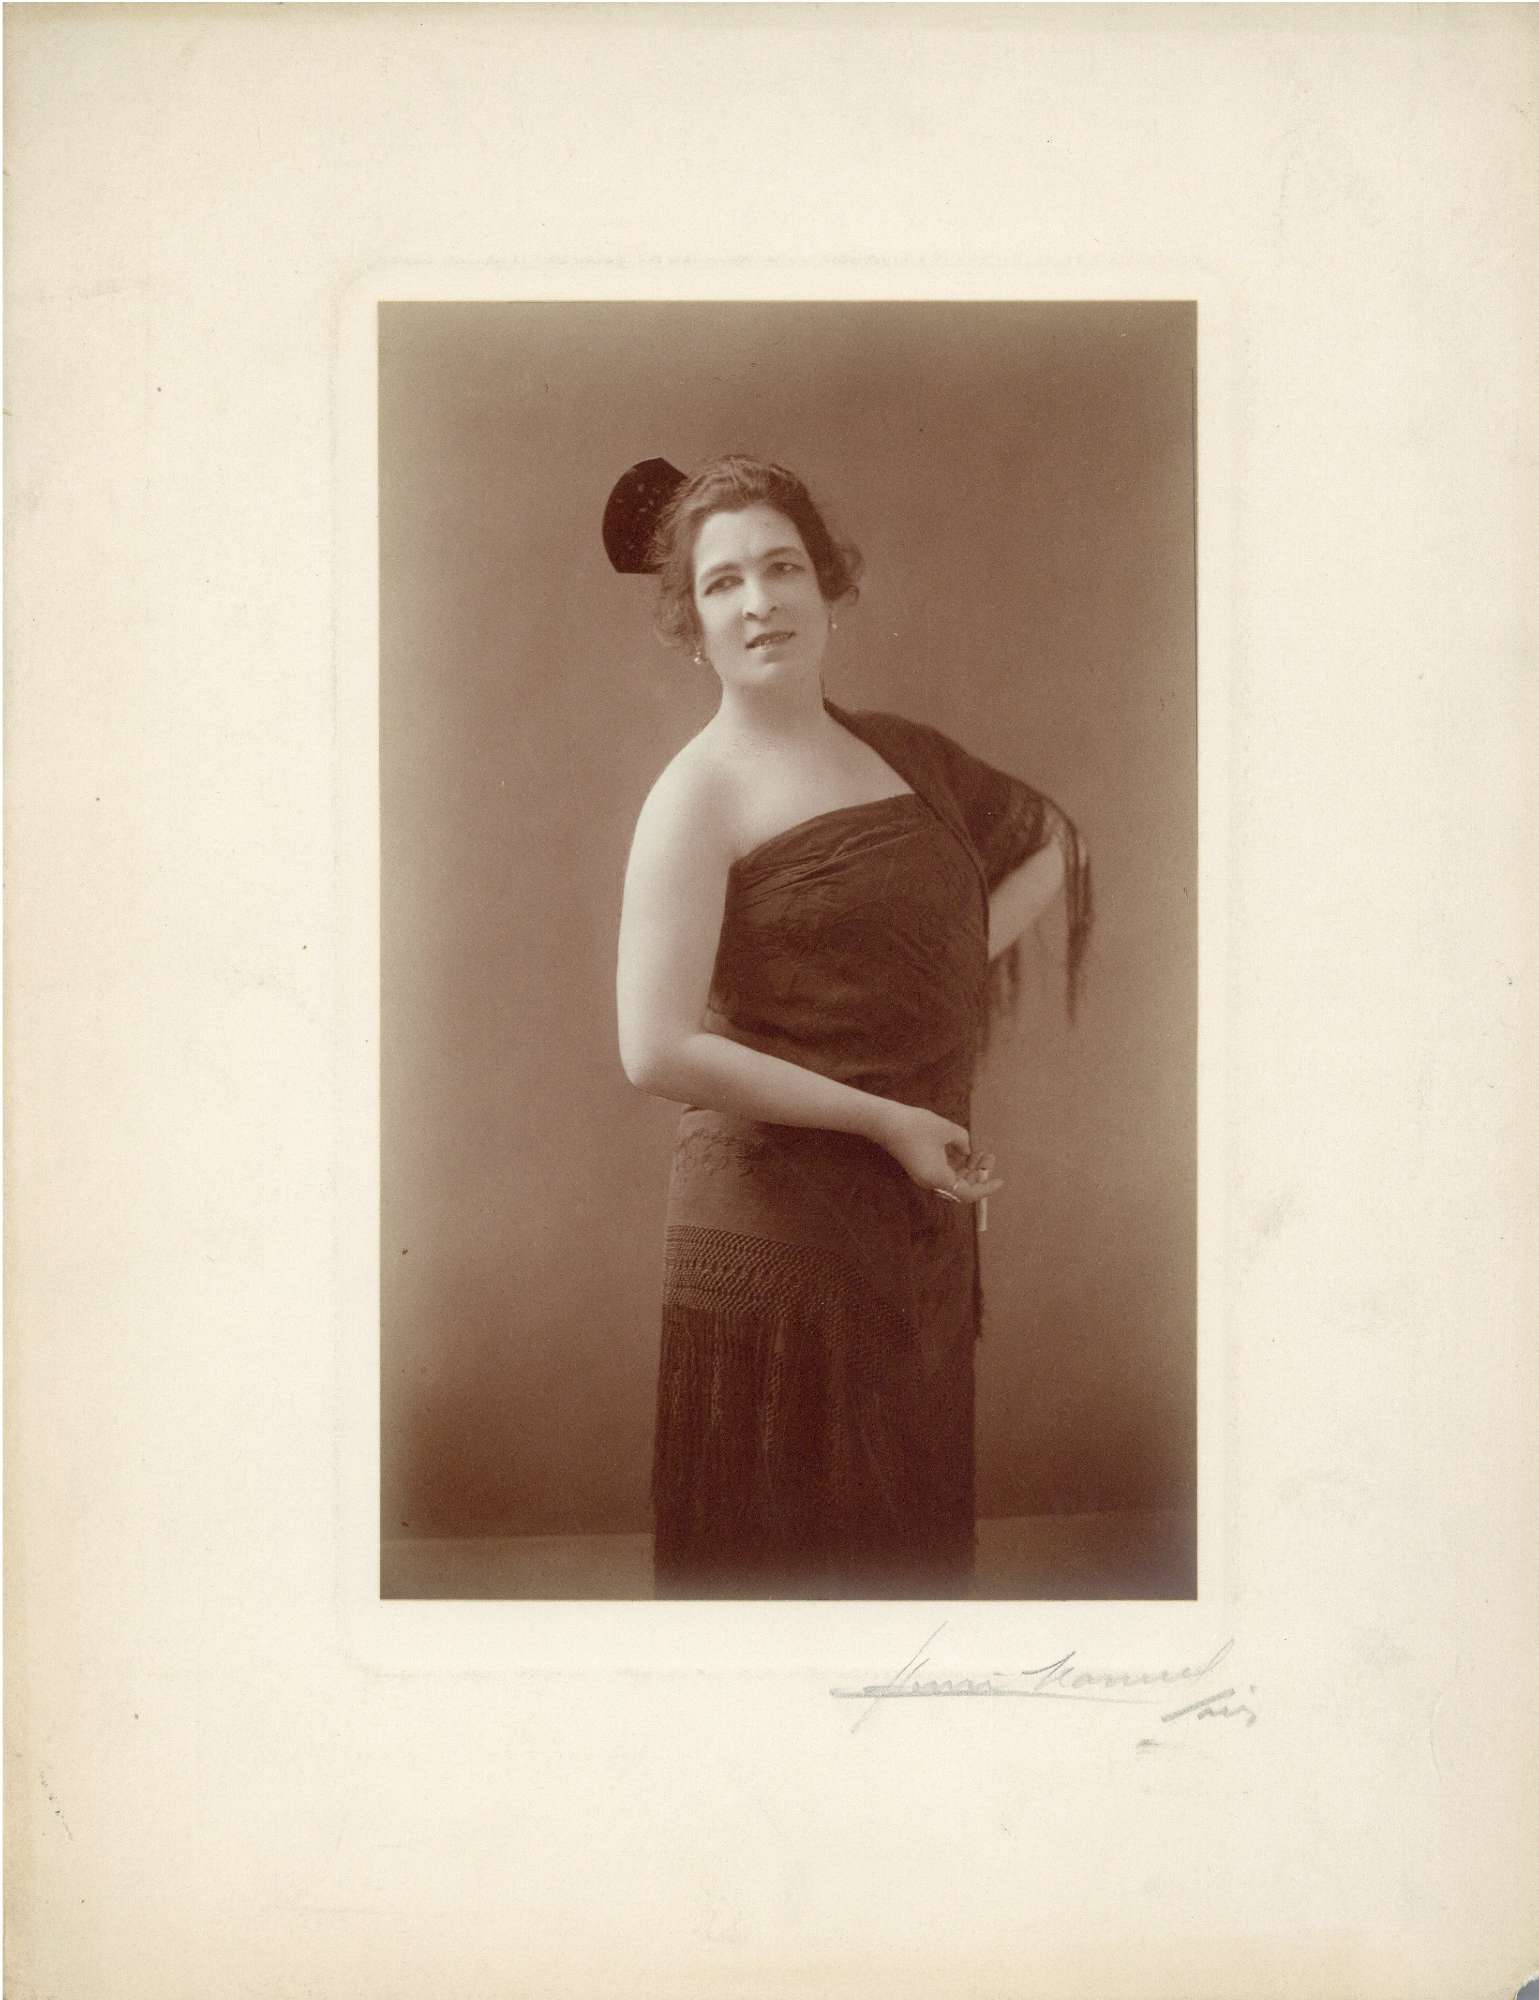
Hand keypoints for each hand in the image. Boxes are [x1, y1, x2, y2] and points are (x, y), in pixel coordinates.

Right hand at [877, 1104, 1003, 1205]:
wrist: (885, 1122)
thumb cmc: (916, 1126)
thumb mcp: (947, 1130)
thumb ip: (963, 1141)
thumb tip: (967, 1151)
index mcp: (938, 1178)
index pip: (968, 1193)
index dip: (986, 1188)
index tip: (999, 1181)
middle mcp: (931, 1182)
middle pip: (961, 1187)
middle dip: (977, 1173)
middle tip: (989, 1157)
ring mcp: (924, 1176)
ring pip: (953, 1180)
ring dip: (967, 1169)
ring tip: (980, 1152)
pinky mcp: (920, 1168)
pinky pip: (943, 1173)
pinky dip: (956, 1165)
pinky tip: (964, 1150)